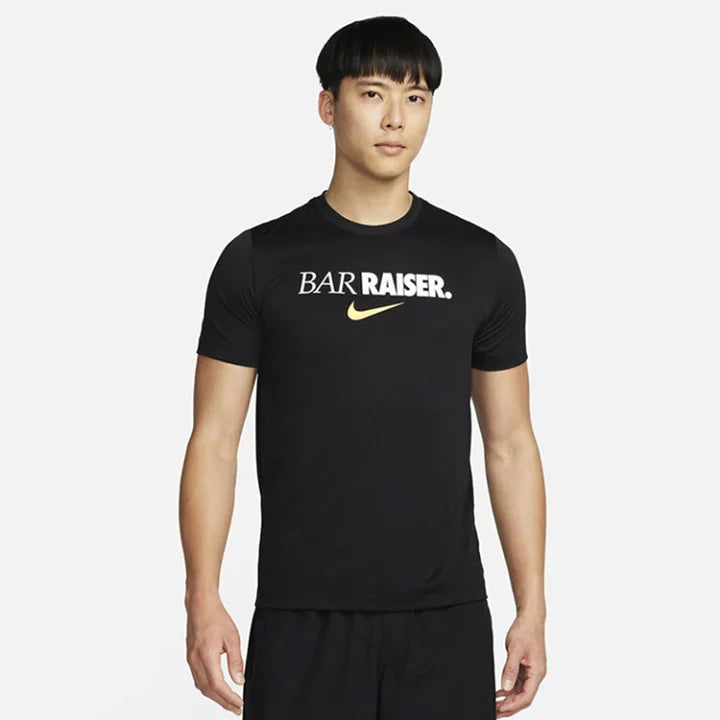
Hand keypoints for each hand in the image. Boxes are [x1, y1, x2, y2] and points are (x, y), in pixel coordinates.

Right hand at [186, 595, 245, 714]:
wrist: (200, 606)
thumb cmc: (216, 617)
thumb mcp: (232, 638)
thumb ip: (236, 661)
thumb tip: (239, 680)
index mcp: (206, 656)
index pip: (217, 685)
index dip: (228, 698)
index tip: (239, 704)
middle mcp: (195, 661)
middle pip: (208, 690)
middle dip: (223, 702)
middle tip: (236, 708)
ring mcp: (191, 660)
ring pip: (202, 686)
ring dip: (215, 697)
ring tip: (229, 702)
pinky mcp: (190, 658)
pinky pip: (198, 679)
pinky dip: (207, 687)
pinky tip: (216, 689)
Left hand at [496, 610, 546, 716]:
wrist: (530, 618)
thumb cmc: (526, 630)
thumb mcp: (515, 649)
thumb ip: (510, 669)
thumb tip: (505, 687)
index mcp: (537, 672)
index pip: (526, 697)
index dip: (513, 706)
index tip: (499, 710)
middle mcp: (536, 674)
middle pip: (523, 698)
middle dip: (510, 707)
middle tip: (495, 712)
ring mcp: (531, 671)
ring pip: (520, 692)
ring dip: (508, 699)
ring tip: (494, 705)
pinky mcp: (525, 667)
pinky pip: (517, 683)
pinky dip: (508, 689)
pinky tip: (499, 693)